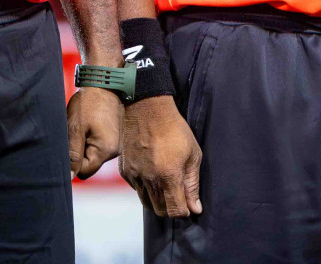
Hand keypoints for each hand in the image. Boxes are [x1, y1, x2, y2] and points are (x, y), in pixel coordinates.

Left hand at [66, 87, 120, 178]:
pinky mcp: (115, 136)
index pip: (84, 171)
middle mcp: (115, 151)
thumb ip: (73, 154)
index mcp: (106, 150)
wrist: (104, 82)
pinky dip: (90, 137)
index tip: (70, 142)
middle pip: (89, 163)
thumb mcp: (75, 128)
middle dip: (79, 151)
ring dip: (84, 143)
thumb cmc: (89, 103)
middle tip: (76, 130)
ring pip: (93, 153)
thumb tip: (70, 177)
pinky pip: (98, 144)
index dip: (73, 161)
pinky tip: (89, 123)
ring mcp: (116, 143)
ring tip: (83, 125)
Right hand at [119, 95, 202, 216]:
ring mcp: (135, 175)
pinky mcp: (125, 170)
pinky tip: (152, 174)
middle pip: (160, 211)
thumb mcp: (192, 154)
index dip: (184, 212)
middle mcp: (149, 179)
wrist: (147, 109)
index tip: (188, 205)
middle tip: (178, 195)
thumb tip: (195, 208)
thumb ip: (192, 184)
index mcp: (168, 175)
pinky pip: (136, 189)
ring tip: (165, 184)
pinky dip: (145, 188)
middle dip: (171, 208)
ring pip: (146, 202)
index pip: (175, 211)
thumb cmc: (175, 129)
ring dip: (157, 200)